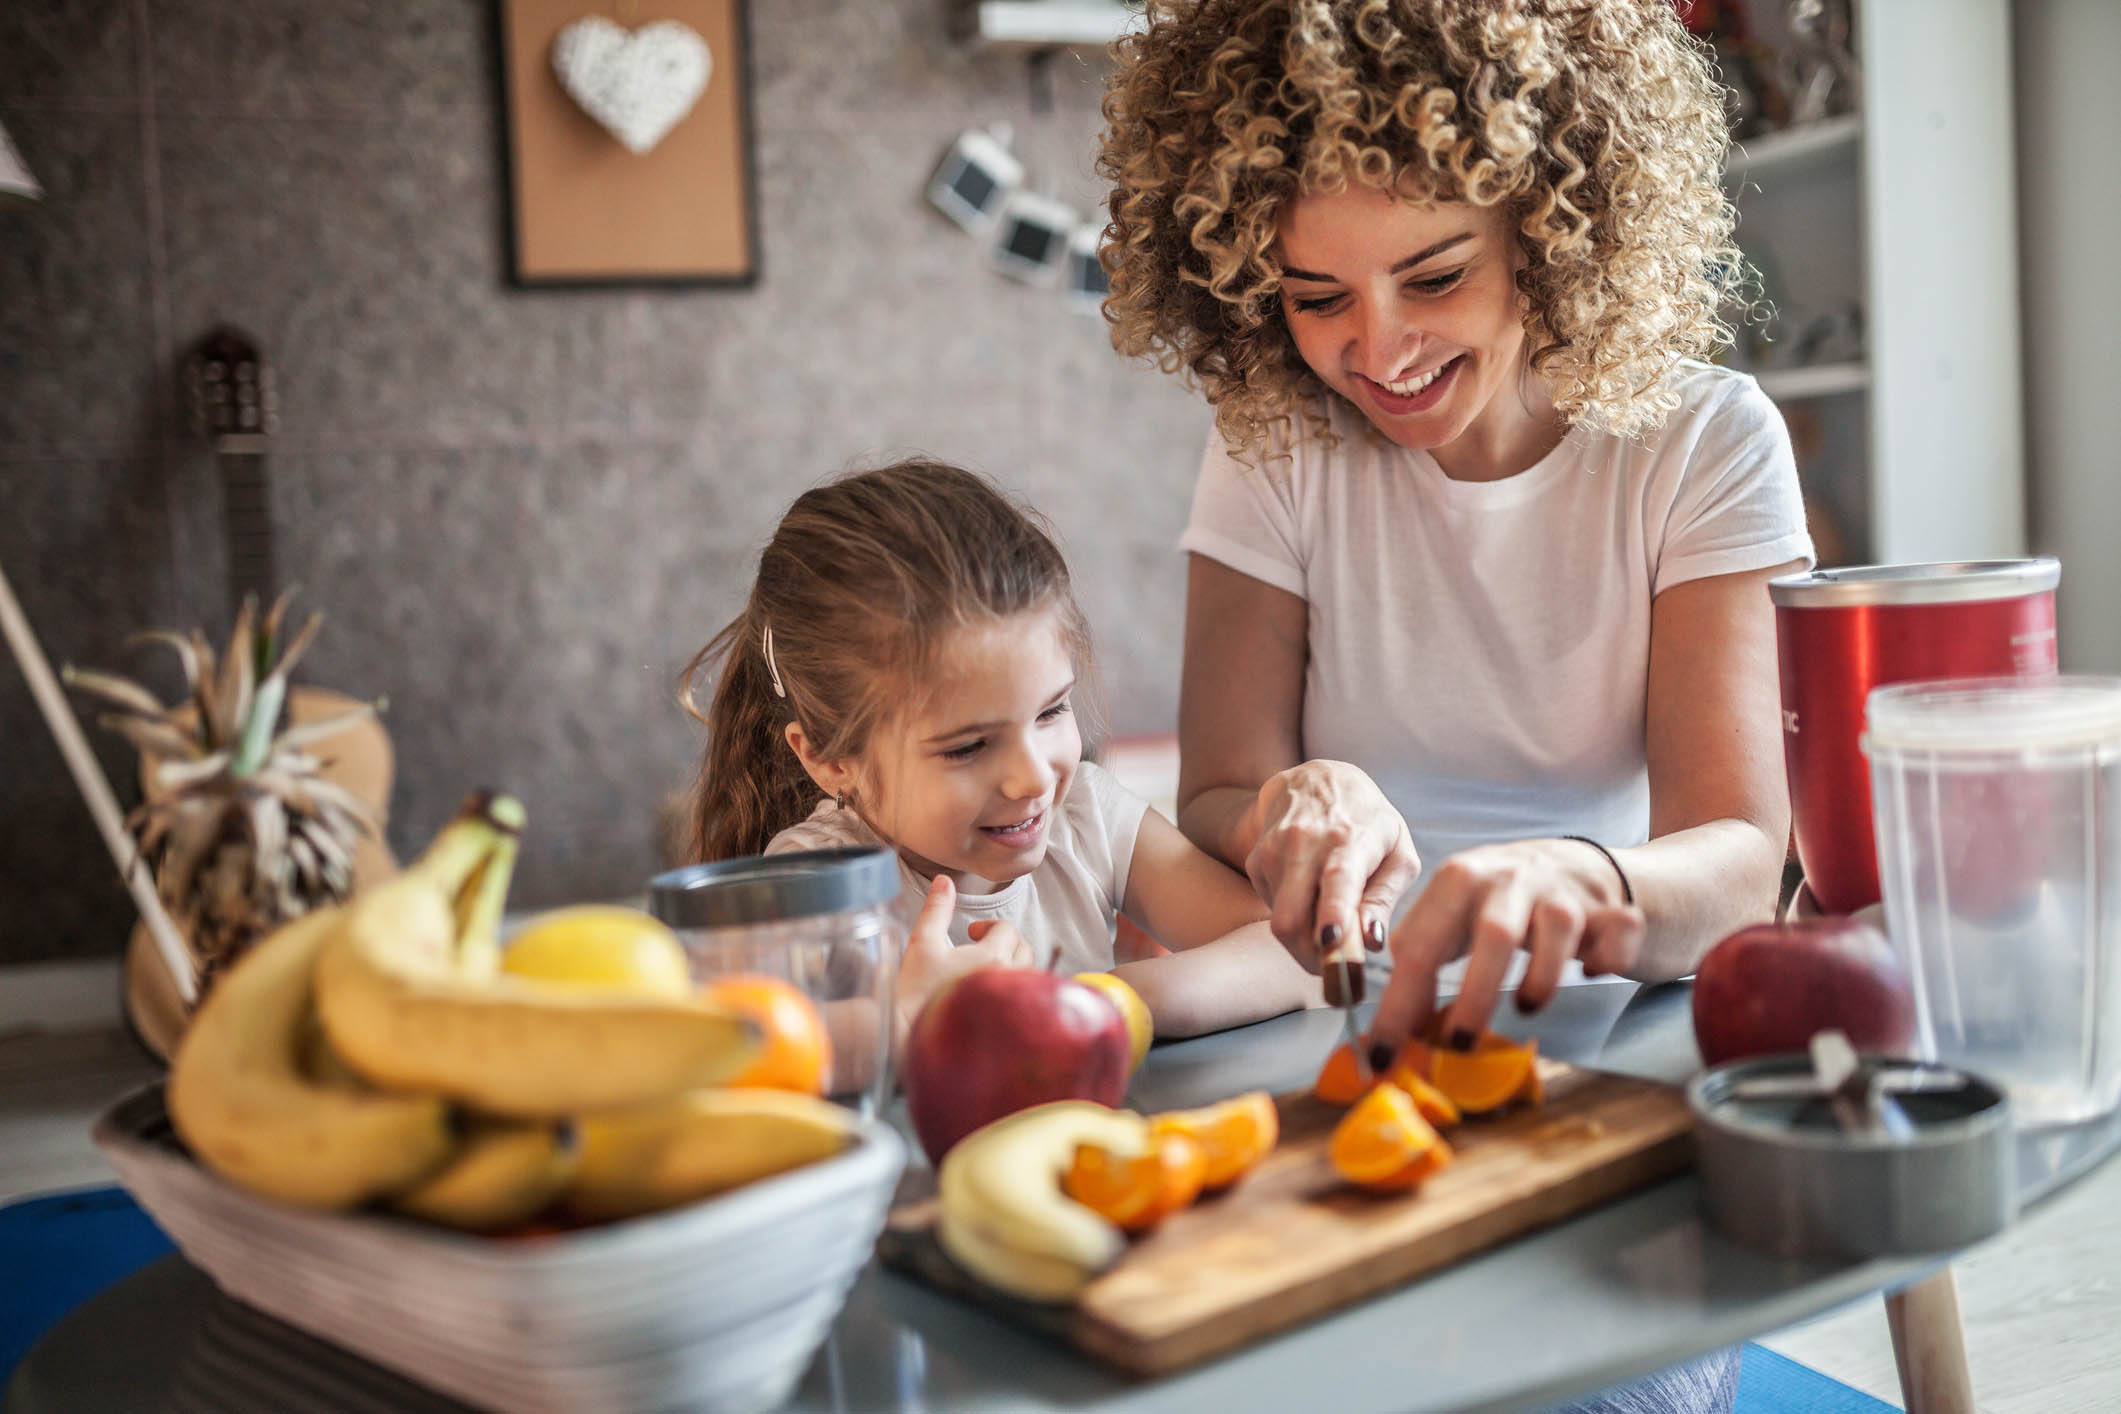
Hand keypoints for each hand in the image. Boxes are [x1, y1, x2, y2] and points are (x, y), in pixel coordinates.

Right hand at [892, 876, 1035, 1045]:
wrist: (908, 1034)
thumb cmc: (915, 991)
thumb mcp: (921, 943)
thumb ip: (937, 909)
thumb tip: (944, 881)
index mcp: (991, 957)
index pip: (1006, 929)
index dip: (988, 926)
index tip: (971, 933)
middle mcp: (1008, 979)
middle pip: (1024, 948)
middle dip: (1005, 942)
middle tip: (981, 946)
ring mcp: (1010, 1004)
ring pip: (1028, 974)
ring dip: (1012, 964)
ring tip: (986, 968)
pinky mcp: (1008, 1022)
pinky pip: (1025, 1000)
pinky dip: (1015, 991)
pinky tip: (992, 994)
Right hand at [1243, 760, 1420, 970]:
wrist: (1317, 780)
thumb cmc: (1368, 822)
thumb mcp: (1397, 852)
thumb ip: (1385, 899)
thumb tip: (1371, 943)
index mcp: (1350, 838)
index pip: (1338, 878)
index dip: (1334, 913)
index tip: (1333, 943)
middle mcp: (1305, 842)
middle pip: (1291, 917)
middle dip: (1312, 957)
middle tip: (1336, 969)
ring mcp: (1274, 850)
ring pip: (1279, 922)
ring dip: (1305, 941)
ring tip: (1329, 925)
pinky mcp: (1256, 860)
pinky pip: (1272, 910)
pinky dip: (1293, 917)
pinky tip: (1309, 894)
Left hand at [1368, 838, 1644, 1051]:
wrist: (1586, 868)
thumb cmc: (1506, 902)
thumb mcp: (1455, 916)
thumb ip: (1423, 960)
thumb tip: (1396, 1028)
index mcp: (1458, 880)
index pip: (1420, 947)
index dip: (1398, 1007)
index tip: (1383, 1058)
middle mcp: (1510, 878)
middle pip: (1493, 935)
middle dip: (1474, 996)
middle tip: (1460, 1044)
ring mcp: (1564, 890)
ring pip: (1558, 929)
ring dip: (1543, 978)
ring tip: (1528, 1005)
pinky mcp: (1612, 906)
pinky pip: (1618, 933)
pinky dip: (1608, 959)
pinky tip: (1593, 970)